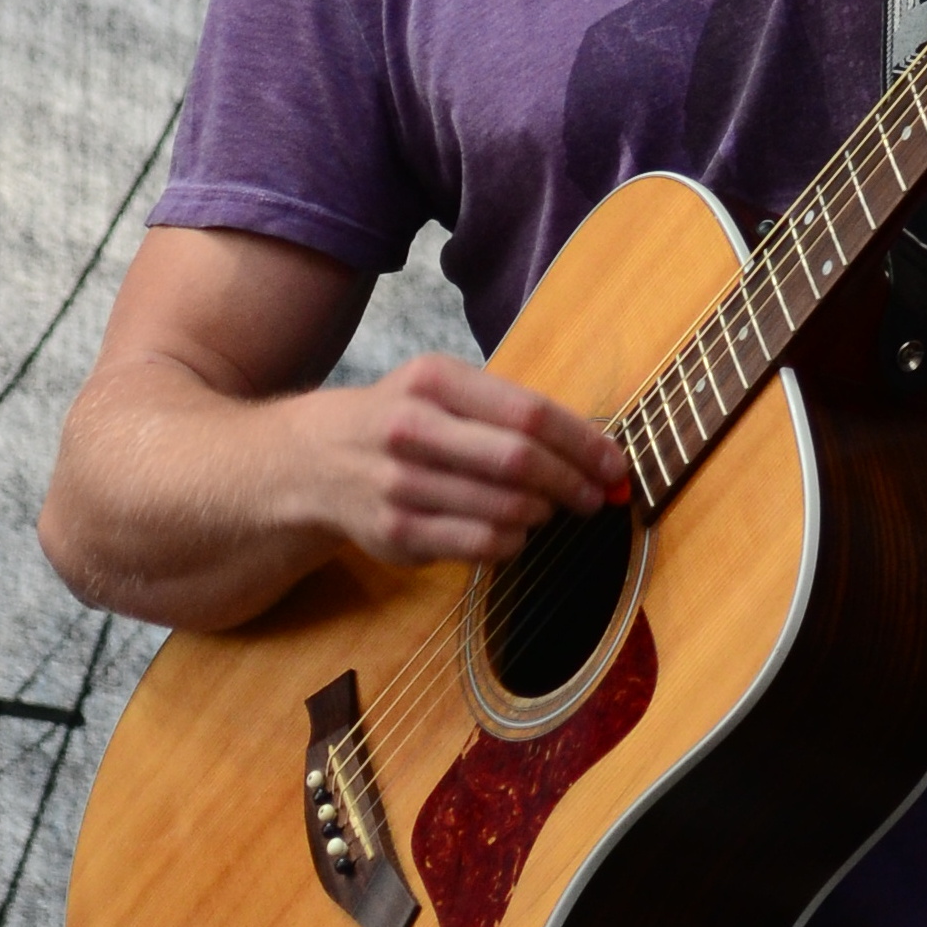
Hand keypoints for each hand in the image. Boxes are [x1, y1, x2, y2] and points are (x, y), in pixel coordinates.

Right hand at [289, 355, 633, 572]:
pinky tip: (515, 530)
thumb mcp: (441, 389)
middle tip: (598, 496)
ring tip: (552, 508)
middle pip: (519, 461)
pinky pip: (480, 545)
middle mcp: (411, 429)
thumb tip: (593, 448)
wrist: (310, 460)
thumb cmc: (399, 418)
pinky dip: (513, 542)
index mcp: (433, 381)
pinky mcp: (396, 532)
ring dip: (544, 513)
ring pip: (504, 509)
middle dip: (573, 482)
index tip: (616, 464)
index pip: (529, 413)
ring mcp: (400, 484)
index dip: (583, 442)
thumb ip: (508, 411)